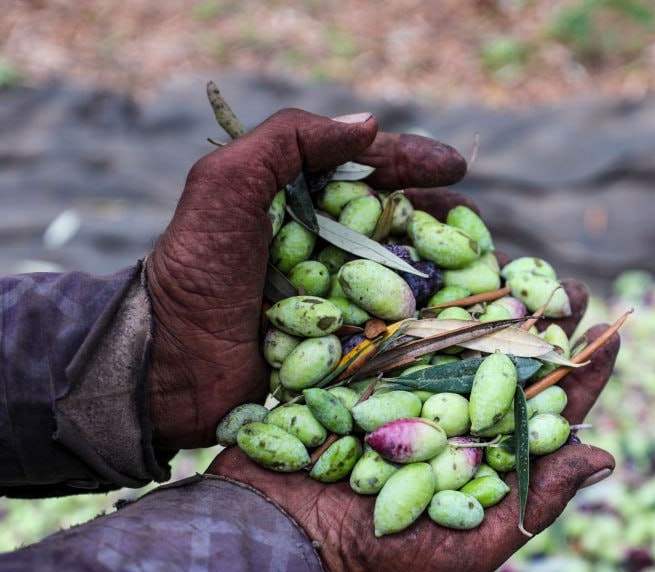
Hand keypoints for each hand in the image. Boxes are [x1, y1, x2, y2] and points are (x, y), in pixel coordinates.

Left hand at [145, 108, 467, 448]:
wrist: (168, 364)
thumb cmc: (194, 270)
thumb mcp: (227, 184)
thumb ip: (290, 140)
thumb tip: (370, 124)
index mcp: (295, 205)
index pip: (366, 176)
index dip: (413, 166)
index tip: (456, 168)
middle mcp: (319, 252)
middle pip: (395, 228)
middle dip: (444, 225)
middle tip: (481, 229)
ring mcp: (332, 304)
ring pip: (403, 281)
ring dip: (447, 278)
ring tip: (486, 277)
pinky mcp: (338, 354)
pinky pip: (393, 335)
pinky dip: (429, 329)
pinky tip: (462, 325)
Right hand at [207, 282, 619, 571]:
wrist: (278, 536)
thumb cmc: (379, 557)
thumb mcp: (468, 547)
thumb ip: (535, 502)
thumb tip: (606, 456)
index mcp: (488, 456)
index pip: (550, 411)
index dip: (584, 373)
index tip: (611, 337)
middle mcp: (453, 415)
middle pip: (512, 361)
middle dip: (545, 323)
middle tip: (571, 289)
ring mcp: (406, 387)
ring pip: (461, 332)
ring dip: (493, 297)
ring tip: (521, 264)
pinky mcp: (359, 366)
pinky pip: (397, 320)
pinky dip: (422, 289)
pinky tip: (447, 255)